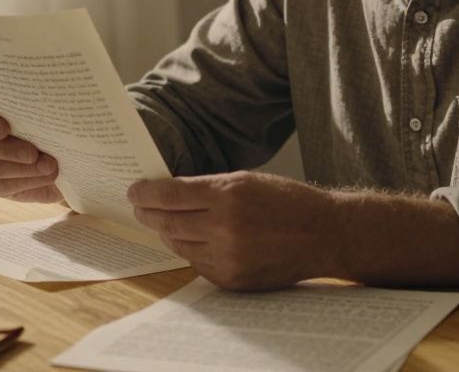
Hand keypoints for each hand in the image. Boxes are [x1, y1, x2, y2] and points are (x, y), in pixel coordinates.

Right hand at [0, 94, 61, 202]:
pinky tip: (46, 177)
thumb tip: (48, 111)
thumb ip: (40, 111)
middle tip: (34, 154)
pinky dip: (26, 181)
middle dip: (8, 150)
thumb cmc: (51, 126)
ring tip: (49, 167)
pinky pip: (1, 185)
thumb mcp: (48, 115)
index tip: (4, 129)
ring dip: (22, 168)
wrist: (61, 156)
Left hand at [127, 171, 337, 289]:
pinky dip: (189, 250)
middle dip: (148, 213)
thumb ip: (208, 187)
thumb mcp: (247, 180)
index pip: (170, 195)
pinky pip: (197, 264)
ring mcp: (228, 257)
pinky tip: (189, 239)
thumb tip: (170, 193)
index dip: (146, 193)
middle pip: (168, 221)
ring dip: (167, 232)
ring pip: (179, 244)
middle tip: (138, 207)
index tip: (134, 191)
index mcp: (229, 195)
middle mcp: (225, 227)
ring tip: (162, 223)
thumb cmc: (288, 201)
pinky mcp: (232, 279)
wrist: (324, 235)